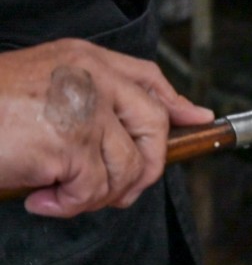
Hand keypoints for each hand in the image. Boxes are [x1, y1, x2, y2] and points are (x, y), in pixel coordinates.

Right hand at [0, 39, 214, 217]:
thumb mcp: (42, 89)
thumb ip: (90, 101)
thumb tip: (141, 130)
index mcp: (84, 59)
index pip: (147, 79)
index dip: (176, 103)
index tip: (197, 120)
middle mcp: (90, 78)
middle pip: (154, 127)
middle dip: (145, 168)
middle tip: (115, 191)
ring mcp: (82, 109)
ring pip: (128, 167)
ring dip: (99, 194)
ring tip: (62, 194)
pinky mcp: (69, 143)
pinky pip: (94, 189)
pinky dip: (70, 205)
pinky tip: (42, 200)